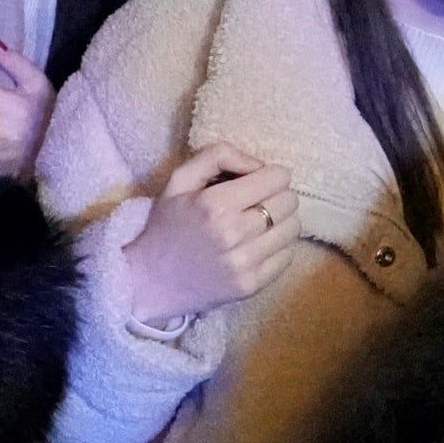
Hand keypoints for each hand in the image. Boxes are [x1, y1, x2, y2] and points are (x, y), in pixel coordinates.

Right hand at [113, 142, 296, 326]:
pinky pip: (288, 256)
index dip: (270, 175)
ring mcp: (244, 263)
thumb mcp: (179, 179)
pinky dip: (278, 248)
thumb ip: (218, 156)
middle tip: (259, 202)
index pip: (277, 178)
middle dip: (277, 196)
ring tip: (259, 225)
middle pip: (289, 202)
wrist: (150, 281)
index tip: (258, 182)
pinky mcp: (250, 285)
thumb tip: (259, 164)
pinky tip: (257, 246)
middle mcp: (233, 233)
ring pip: (293, 228)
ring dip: (280, 222)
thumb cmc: (167, 225)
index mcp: (215, 203)